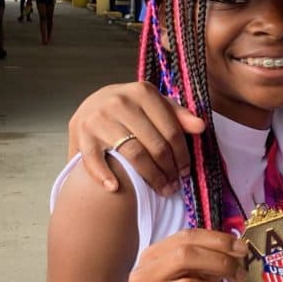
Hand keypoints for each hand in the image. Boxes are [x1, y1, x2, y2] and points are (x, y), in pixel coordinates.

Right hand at [68, 81, 205, 194]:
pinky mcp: (81, 135)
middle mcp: (119, 102)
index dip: (182, 155)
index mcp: (143, 92)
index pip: (171, 130)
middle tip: (174, 186)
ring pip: (133, 154)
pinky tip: (116, 188)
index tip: (185, 171)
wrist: (92, 105)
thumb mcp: (156, 105)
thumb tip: (200, 126)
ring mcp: (98, 118)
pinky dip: (104, 175)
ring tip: (161, 189)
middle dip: (168, 169)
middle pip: (155, 145)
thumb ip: (178, 115)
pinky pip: (95, 160)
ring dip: (150, 177)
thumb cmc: (132, 108)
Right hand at [129, 229, 248, 281]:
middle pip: (185, 257)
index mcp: (152, 255)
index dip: (218, 240)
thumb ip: (209, 260)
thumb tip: (239, 250)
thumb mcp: (193, 275)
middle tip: (241, 274)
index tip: (242, 249)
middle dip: (220, 263)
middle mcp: (143, 275)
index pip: (187, 237)